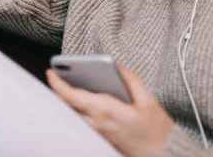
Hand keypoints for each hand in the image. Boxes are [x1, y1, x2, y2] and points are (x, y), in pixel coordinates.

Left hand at [46, 64, 173, 156]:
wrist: (161, 155)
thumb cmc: (156, 131)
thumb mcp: (148, 100)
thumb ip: (130, 78)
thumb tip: (115, 65)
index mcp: (106, 111)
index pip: (73, 96)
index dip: (58, 84)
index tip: (51, 72)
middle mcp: (97, 124)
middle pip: (68, 106)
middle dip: (59, 91)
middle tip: (57, 74)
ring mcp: (96, 133)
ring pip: (73, 115)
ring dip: (68, 101)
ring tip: (68, 84)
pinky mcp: (99, 139)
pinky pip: (81, 122)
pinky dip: (77, 110)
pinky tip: (81, 101)